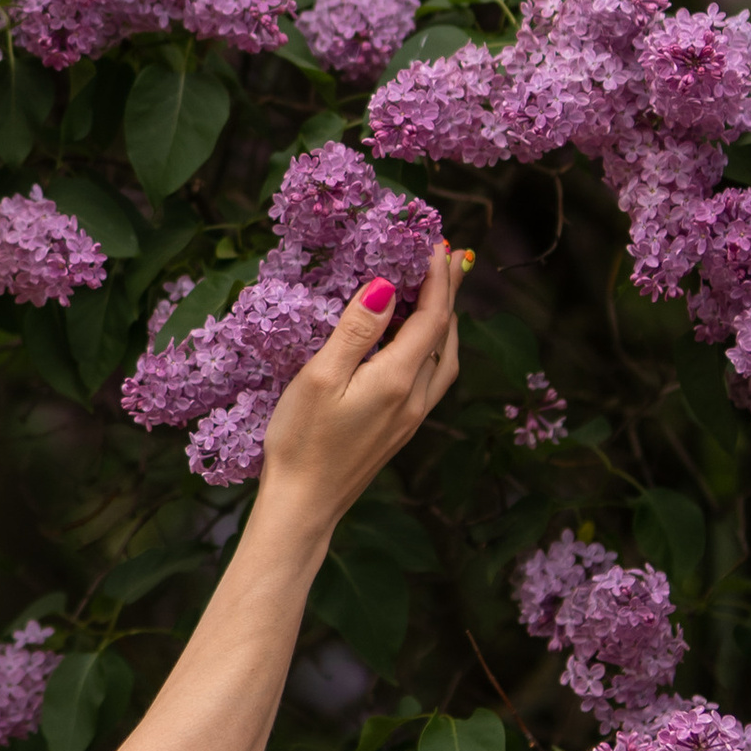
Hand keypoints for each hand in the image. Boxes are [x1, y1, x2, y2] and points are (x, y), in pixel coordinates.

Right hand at [257, 243, 466, 533]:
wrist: (304, 506)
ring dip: (445, 321)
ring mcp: (411, 417)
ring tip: (438, 294)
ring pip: (444, 359)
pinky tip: (415, 344)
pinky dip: (434, 347)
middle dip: (448, 293)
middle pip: (445, 335)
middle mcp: (415, 398)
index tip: (439, 244)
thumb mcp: (320, 378)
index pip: (432, 317)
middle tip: (448, 258)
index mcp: (398, 379)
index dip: (439, 278)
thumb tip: (385, 286)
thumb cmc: (302, 441)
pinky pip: (432, 378)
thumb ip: (356, 331)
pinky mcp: (400, 429)